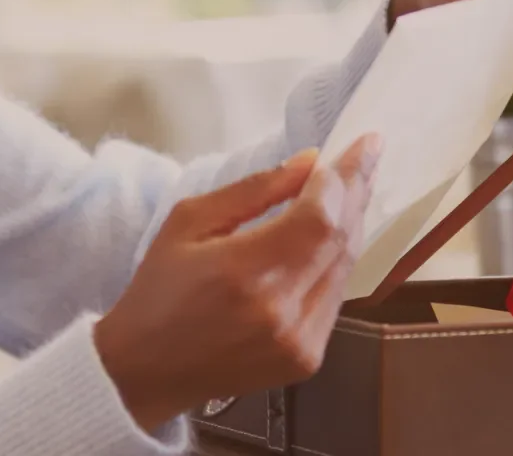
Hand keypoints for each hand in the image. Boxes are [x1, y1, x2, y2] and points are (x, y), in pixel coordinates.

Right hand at [93, 136, 380, 434]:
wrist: (146, 369)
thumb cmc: (159, 287)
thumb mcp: (190, 221)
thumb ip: (253, 190)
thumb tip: (309, 161)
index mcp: (246, 271)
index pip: (319, 217)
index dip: (345, 178)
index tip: (362, 143)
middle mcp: (283, 310)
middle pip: (341, 239)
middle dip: (356, 191)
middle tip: (366, 154)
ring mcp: (301, 340)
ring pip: (347, 268)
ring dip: (352, 222)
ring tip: (354, 185)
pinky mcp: (308, 358)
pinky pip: (336, 295)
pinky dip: (338, 258)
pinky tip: (333, 232)